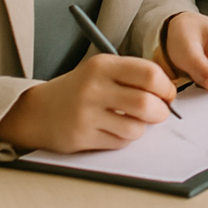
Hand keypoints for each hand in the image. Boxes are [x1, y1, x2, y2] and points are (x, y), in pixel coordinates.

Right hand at [0, 53, 175, 152]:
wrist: (37, 111)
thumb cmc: (79, 89)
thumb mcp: (102, 70)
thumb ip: (133, 75)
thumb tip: (169, 90)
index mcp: (103, 65)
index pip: (149, 73)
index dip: (166, 87)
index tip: (167, 93)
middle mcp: (94, 88)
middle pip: (146, 103)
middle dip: (161, 111)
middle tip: (160, 113)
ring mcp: (86, 114)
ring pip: (135, 128)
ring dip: (141, 128)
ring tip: (132, 121)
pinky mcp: (81, 137)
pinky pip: (119, 142)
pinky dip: (124, 139)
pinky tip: (114, 130)